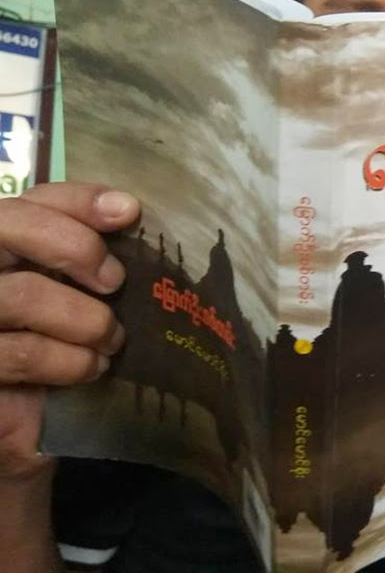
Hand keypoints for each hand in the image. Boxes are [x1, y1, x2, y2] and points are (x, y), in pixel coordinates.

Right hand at [0, 183, 136, 480]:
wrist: (19, 427)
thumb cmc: (52, 354)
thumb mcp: (75, 299)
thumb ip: (87, 257)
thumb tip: (128, 211)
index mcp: (0, 247)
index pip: (29, 199)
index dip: (77, 199)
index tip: (129, 212)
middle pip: (6, 224)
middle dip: (73, 246)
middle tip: (115, 280)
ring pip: (21, 294)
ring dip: (84, 319)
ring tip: (111, 339)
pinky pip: (22, 352)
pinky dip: (69, 360)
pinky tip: (91, 368)